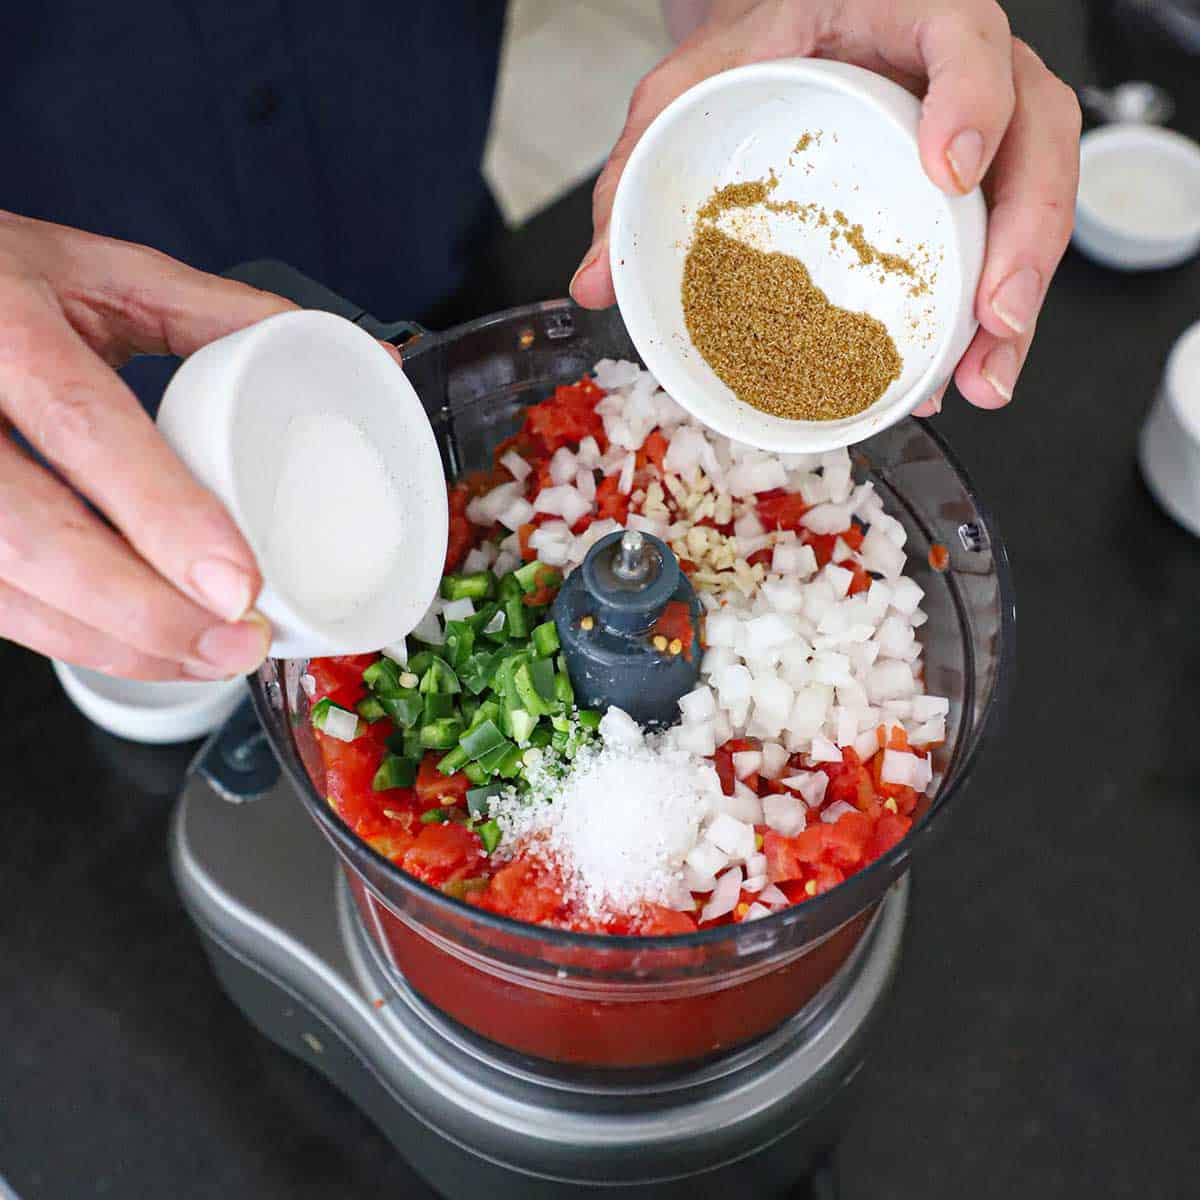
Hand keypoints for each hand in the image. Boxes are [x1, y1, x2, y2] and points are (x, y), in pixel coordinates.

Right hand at [0, 211, 295, 679]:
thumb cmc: (4, 281)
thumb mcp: (107, 276)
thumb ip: (219, 317)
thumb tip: (361, 353)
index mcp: (8, 326)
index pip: (85, 428)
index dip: (163, 514)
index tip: (238, 583)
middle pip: (32, 535)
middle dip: (144, 612)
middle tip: (236, 643)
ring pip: (5, 588)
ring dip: (113, 643)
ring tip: (209, 656)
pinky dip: (73, 638)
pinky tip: (140, 649)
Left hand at [571, 0, 1080, 412]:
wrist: (774, 41)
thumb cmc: (745, 52)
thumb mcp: (682, 92)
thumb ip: (634, 169)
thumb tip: (594, 280)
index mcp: (897, 9)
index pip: (965, 31)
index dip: (974, 97)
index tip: (948, 171)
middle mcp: (958, 65)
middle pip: (1037, 134)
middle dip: (1026, 238)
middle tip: (991, 319)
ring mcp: (980, 121)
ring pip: (1038, 195)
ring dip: (1021, 296)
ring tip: (982, 377)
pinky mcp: (975, 179)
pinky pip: (1006, 233)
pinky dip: (990, 309)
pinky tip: (958, 372)